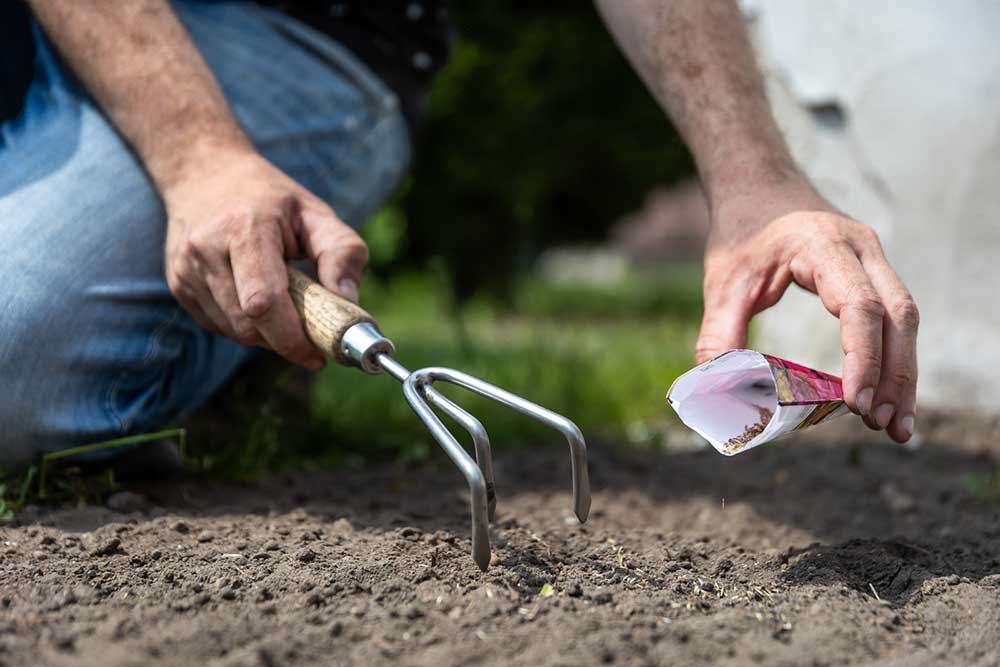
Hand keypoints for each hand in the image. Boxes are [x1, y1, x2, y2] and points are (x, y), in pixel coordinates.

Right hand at [163, 145, 367, 369]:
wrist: (204, 172)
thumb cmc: (271, 199)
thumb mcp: (316, 213)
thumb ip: (342, 252)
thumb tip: (347, 300)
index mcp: (244, 228)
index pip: (263, 301)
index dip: (291, 337)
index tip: (318, 354)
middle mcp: (206, 248)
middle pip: (247, 323)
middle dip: (283, 341)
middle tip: (311, 341)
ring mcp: (185, 268)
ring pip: (232, 330)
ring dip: (265, 337)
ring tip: (286, 314)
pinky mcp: (178, 283)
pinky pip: (217, 325)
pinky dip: (244, 327)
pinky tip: (258, 304)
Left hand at [696, 184, 918, 442]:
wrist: (757, 186)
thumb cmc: (740, 233)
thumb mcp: (723, 282)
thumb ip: (718, 334)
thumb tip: (713, 392)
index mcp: (823, 245)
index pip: (859, 306)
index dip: (862, 357)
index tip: (856, 402)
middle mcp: (861, 248)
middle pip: (897, 315)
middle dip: (896, 375)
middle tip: (887, 426)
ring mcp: (873, 258)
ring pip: (905, 318)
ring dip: (904, 373)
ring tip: (895, 426)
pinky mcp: (874, 272)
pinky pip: (895, 318)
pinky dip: (895, 358)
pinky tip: (889, 397)